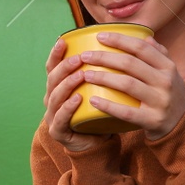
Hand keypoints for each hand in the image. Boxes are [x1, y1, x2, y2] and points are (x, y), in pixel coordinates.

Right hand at [43, 37, 108, 152]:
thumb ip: (106, 70)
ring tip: (80, 75)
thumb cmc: (100, 113)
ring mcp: (53, 116)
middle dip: (64, 67)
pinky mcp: (58, 132)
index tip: (63, 40)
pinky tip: (77, 99)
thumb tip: (132, 46)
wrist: (98, 143)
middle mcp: (52, 99)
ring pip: (55, 97)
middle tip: (79, 58)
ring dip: (67, 84)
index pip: (53, 67)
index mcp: (59, 86)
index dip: (56, 54)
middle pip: (52, 79)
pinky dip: (67, 108)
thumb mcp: (102, 89)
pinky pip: (60, 118)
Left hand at [66, 31, 184, 141]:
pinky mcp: (152, 120)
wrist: (180, 127)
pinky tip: (94, 100)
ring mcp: (160, 101)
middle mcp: (166, 82)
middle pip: (130, 64)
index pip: (141, 48)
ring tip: (86, 75)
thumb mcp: (170, 74)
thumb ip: (160, 55)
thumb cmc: (169, 96)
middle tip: (85, 56)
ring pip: (127, 84)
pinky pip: (127, 112)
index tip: (99, 36)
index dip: (119, 40)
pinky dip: (109, 106)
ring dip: (103, 78)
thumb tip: (146, 37)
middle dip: (104, 57)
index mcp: (168, 67)